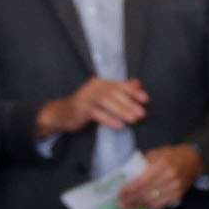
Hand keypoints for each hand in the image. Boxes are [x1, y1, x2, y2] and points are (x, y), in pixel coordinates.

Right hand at [34, 75, 149, 138]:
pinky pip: (95, 113)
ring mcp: (85, 97)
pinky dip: (108, 119)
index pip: (119, 84)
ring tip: (133, 120)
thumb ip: (120, 90)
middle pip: (113, 93)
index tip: (146, 100)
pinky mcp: (80, 109)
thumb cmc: (87, 105)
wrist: (62, 113)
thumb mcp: (104, 96)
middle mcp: (93, 87)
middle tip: (141, 114)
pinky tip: (119, 125)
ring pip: (105, 101)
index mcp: (101, 83)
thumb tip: (138, 83)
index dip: (133, 91)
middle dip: (129, 103)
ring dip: (121, 111)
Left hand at [116, 143, 201, 208]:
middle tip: (120, 204)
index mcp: (162, 164)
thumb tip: (127, 177)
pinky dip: (149, 206)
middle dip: (131, 200)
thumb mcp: (155, 153)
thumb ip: (142, 164)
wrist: (192, 160)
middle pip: (146, 193)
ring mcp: (176, 187)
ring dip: (139, 205)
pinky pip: (161, 204)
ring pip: (153, 201)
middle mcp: (170, 177)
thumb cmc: (171, 155)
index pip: (142, 181)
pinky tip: (141, 206)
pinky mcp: (179, 195)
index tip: (119, 194)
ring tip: (128, 206)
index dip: (129, 190)